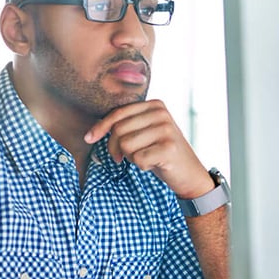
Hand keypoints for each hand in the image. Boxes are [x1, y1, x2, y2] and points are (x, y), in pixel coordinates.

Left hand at [84, 100, 214, 199]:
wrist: (190, 174)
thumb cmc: (161, 153)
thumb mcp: (145, 133)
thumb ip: (126, 125)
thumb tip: (91, 132)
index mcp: (155, 105)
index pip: (118, 113)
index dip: (101, 127)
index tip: (88, 138)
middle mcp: (161, 113)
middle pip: (119, 129)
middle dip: (115, 147)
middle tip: (122, 158)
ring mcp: (166, 130)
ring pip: (126, 145)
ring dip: (131, 157)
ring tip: (146, 158)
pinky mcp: (168, 148)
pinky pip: (137, 159)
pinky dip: (142, 166)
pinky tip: (154, 165)